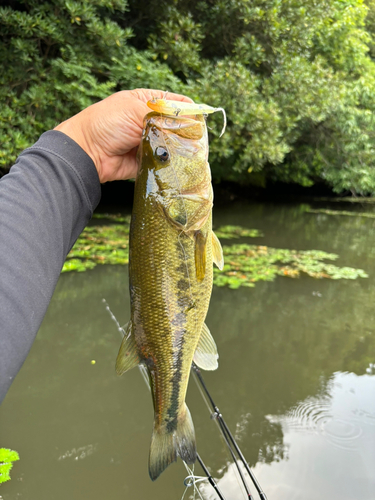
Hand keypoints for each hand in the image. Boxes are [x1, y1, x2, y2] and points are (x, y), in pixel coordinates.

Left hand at [54, 89, 192, 182]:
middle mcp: (149, 121)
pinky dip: (170, 161)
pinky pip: (164, 160)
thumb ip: (163, 116)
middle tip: (196, 138)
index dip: (189, 109)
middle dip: (186, 131)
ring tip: (188, 151)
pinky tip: (177, 162)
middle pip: (177, 125)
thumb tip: (190, 123)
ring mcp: (149, 141)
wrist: (88, 152)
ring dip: (179, 147)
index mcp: (146, 102)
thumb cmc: (106, 123)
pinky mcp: (147, 160)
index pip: (175, 102)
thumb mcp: (135, 110)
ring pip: (172, 144)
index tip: (201, 118)